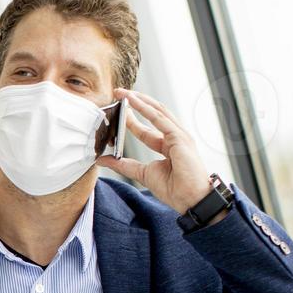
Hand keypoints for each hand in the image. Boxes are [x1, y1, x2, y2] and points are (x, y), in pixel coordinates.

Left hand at [96, 89, 214, 213]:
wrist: (190, 199)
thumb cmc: (174, 189)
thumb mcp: (142, 173)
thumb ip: (123, 165)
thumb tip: (102, 160)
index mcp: (167, 146)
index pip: (146, 129)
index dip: (132, 119)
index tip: (117, 111)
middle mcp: (174, 138)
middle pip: (153, 115)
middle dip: (135, 103)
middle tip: (118, 93)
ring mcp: (178, 136)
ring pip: (157, 111)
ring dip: (140, 100)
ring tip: (123, 92)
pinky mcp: (180, 137)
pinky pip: (160, 119)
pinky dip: (146, 109)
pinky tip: (134, 101)